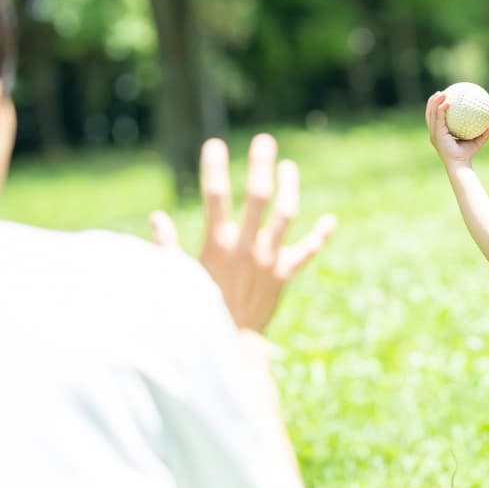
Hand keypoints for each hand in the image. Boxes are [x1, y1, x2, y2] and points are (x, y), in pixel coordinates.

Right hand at [148, 134, 335, 331]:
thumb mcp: (179, 280)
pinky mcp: (284, 275)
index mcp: (218, 245)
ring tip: (289, 166)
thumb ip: (168, 248)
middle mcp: (247, 248)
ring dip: (290, 188)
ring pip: (285, 216)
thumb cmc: (200, 311)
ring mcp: (269, 260)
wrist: (232, 347)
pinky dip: (320, 236)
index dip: (215, 168)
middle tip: (264, 141)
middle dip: (261, 166)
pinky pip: (307, 252)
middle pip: (258, 197)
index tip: (215, 144)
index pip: (215, 197)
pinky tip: (331, 220)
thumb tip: (157, 217)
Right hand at [425, 91, 488, 168]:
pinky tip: (447, 102)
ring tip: (441, 93)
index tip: (443, 98)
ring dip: (434, 102)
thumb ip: (483, 133)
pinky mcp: (436, 134)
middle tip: (440, 92)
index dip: (436, 108)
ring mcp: (434, 134)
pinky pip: (438, 119)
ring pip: (431, 114)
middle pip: (429, 114)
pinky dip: (441, 109)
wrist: (460, 164)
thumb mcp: (477, 142)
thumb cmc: (468, 155)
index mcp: (440, 134)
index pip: (435, 119)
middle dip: (432, 102)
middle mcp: (434, 133)